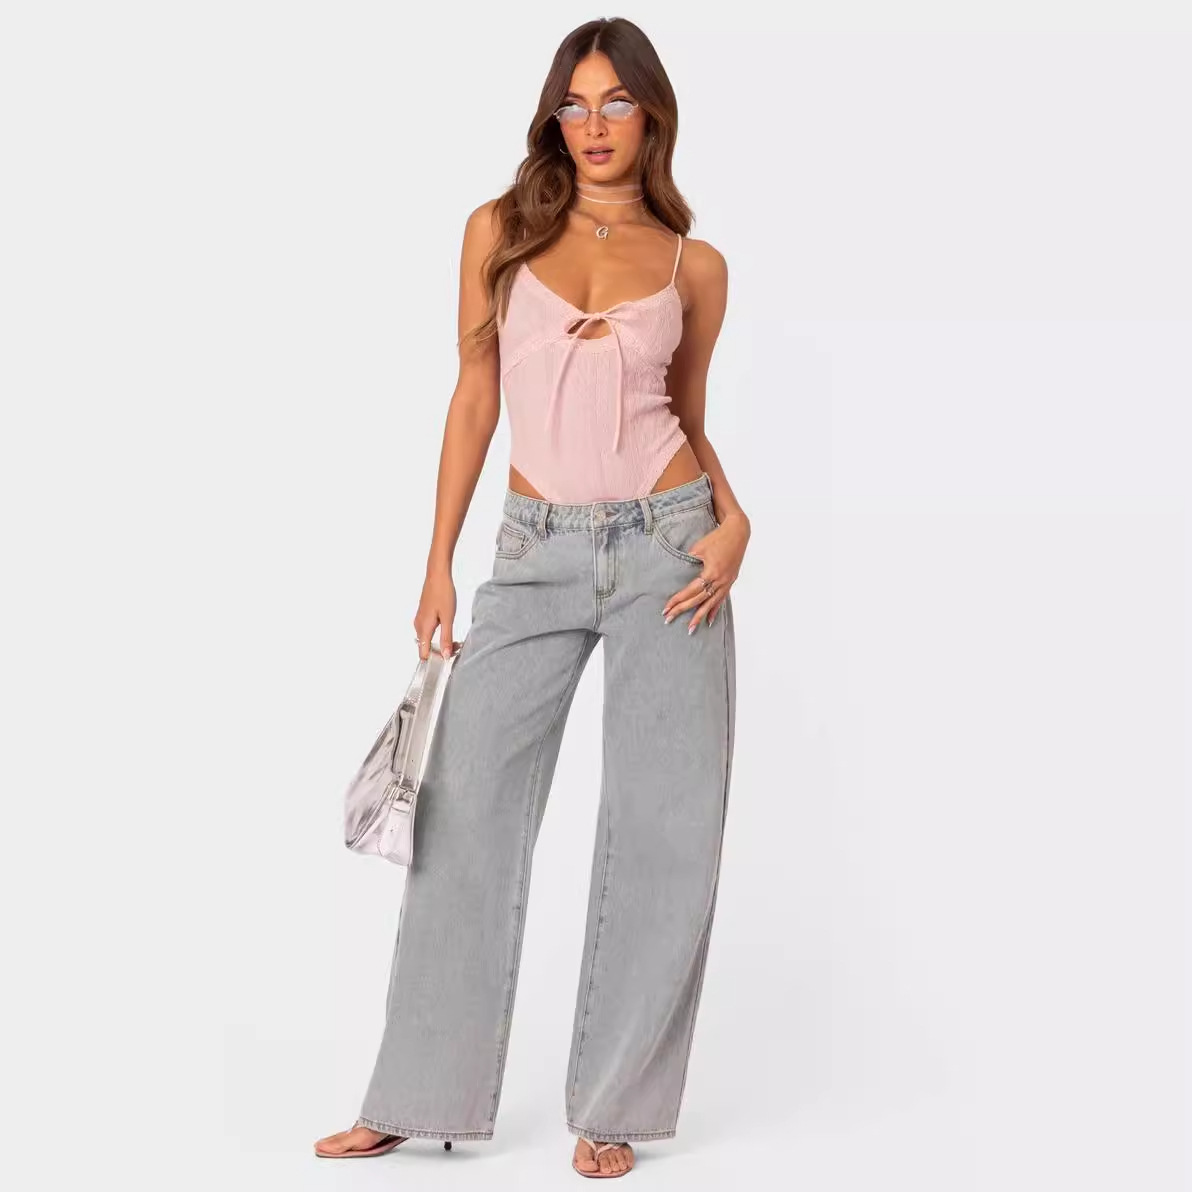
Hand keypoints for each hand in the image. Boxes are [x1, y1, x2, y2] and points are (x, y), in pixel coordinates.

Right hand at [414, 567, 458, 659]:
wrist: (437, 575)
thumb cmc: (443, 593)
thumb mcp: (448, 618)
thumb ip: (446, 638)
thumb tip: (445, 655)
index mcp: (423, 628)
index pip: (423, 654)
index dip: (435, 659)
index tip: (447, 658)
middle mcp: (418, 626)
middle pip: (426, 648)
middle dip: (440, 651)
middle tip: (456, 647)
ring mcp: (419, 620)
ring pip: (427, 639)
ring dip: (440, 643)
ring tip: (455, 640)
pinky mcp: (423, 616)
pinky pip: (428, 631)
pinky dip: (438, 634)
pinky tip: (448, 630)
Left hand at [662, 511, 748, 631]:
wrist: (738, 532)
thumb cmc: (717, 537)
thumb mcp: (699, 548)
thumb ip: (690, 562)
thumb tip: (681, 574)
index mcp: (712, 572)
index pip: (691, 591)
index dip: (678, 600)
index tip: (667, 608)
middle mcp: (720, 580)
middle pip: (699, 600)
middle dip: (683, 610)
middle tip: (669, 620)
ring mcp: (727, 582)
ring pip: (711, 603)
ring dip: (699, 616)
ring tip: (690, 629)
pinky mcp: (730, 581)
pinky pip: (721, 599)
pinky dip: (714, 610)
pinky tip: (709, 620)